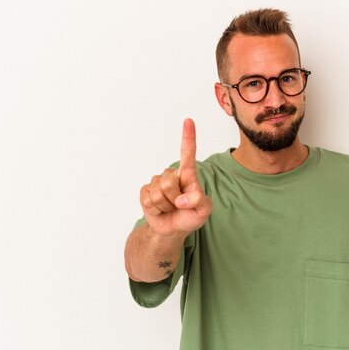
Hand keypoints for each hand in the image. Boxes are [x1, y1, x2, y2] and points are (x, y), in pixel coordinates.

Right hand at [139, 119, 211, 236]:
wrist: (173, 229)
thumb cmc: (191, 215)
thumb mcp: (203, 211)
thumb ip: (199, 202)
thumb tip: (183, 199)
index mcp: (187, 175)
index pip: (187, 154)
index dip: (188, 137)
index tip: (188, 121)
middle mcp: (171, 174)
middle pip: (169, 183)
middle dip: (175, 200)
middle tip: (179, 206)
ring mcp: (156, 182)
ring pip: (159, 194)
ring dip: (166, 206)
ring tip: (170, 208)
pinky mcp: (145, 192)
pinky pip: (149, 201)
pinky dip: (156, 210)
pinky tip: (160, 210)